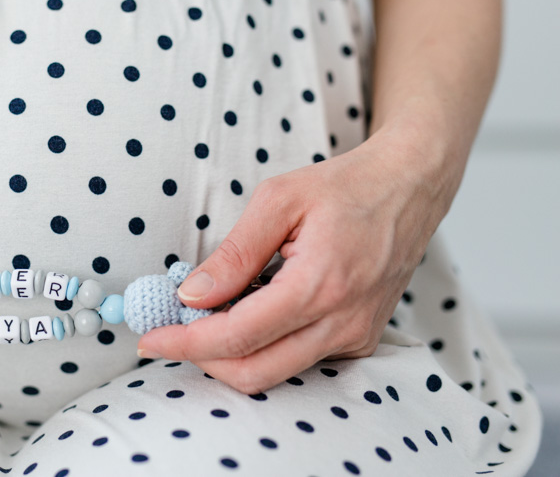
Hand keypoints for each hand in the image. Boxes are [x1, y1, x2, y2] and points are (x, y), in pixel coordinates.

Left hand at [136, 134, 446, 393]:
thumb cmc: (344, 186)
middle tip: (167, 332)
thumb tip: (191, 295)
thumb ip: (234, 253)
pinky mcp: (360, 340)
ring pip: (276, 373)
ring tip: (202, 317)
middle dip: (201, 359)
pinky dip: (262, 347)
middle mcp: (342, 322)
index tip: (150, 337)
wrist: (409, 189)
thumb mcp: (278, 201)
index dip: (186, 342)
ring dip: (229, 355)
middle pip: (254, 372)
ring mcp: (355, 337)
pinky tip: (246, 312)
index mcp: (319, 285)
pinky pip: (299, 361)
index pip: (238, 336)